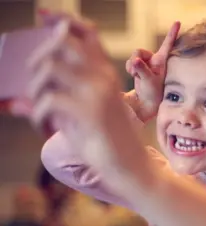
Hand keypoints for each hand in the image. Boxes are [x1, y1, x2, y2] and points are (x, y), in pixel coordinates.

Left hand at [15, 14, 151, 196]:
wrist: (130, 167)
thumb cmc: (104, 143)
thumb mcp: (77, 118)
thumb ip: (51, 104)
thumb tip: (13, 103)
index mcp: (105, 73)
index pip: (86, 33)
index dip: (63, 19)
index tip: (44, 14)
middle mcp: (103, 76)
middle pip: (60, 43)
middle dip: (36, 61)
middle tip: (36, 89)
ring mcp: (98, 92)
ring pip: (49, 67)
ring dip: (34, 89)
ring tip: (41, 113)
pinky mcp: (91, 111)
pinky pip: (48, 100)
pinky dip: (38, 115)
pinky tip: (45, 129)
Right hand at [125, 22, 180, 121]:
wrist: (146, 103)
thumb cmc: (153, 94)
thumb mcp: (149, 81)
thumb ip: (142, 70)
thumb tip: (135, 61)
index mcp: (161, 61)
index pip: (167, 44)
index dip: (172, 33)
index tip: (178, 22)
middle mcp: (154, 61)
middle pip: (139, 50)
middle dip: (134, 59)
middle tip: (135, 71)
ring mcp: (145, 64)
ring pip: (133, 56)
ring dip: (131, 66)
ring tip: (135, 76)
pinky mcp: (138, 68)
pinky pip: (130, 62)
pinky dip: (129, 68)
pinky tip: (133, 76)